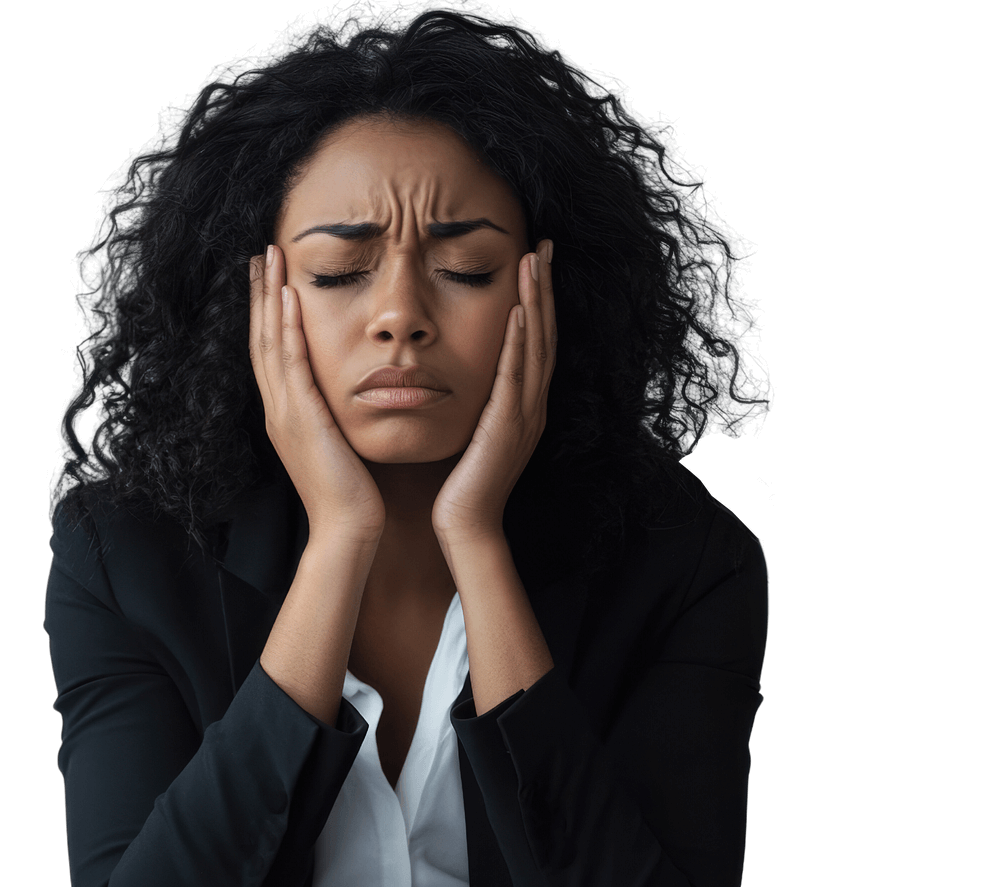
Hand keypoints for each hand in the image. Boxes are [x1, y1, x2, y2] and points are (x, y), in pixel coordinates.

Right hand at [249, 245, 386, 542]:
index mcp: (287, 414)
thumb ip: (335, 417)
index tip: (270, 276)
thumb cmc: (352, 494)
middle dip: (260, 293)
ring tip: (269, 257)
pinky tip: (290, 298)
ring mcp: (286, 413)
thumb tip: (347, 394)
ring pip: (270, 342)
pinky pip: (292, 365)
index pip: (272, 352)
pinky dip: (288, 329)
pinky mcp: (302, 418)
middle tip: (260, 251)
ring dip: (269, 297)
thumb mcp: (339, 444)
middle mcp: (279, 409)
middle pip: (261, 338)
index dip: (267, 312)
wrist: (348, 530)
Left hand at [432, 239, 556, 542]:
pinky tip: (516, 313)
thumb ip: (472, 400)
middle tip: (543, 246)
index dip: (537, 301)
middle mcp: (531, 405)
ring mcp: (524, 416)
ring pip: (535, 348)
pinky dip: (518, 343)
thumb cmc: (458, 484)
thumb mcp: (469, 430)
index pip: (534, 342)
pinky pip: (515, 378)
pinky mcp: (507, 428)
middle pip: (543, 335)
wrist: (464, 527)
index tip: (533, 263)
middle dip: (544, 289)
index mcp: (522, 405)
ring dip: (536, 303)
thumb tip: (455, 370)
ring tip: (534, 262)